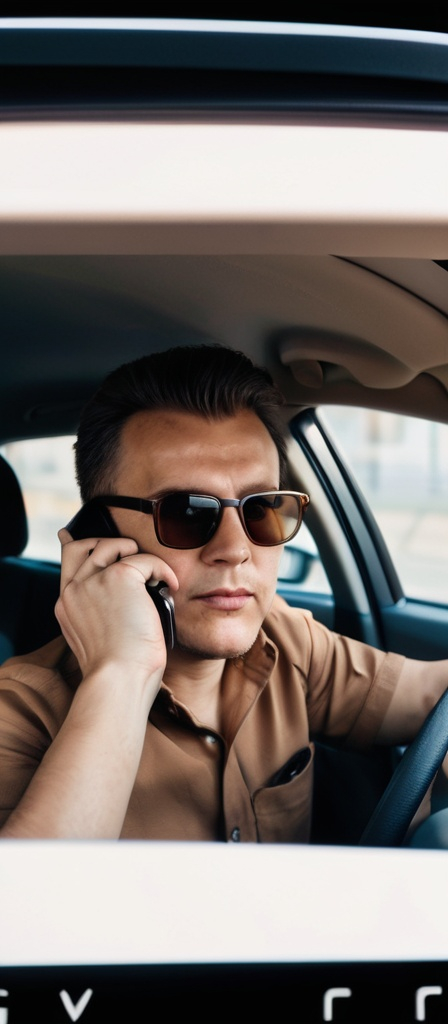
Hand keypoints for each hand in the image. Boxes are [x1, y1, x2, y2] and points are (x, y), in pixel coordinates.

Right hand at [55, 528, 178, 685]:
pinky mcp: (120, 576)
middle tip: (130, 552)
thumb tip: (120, 599)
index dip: (71, 544)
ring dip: (136, 553)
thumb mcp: (95, 639)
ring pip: (113, 544)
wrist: (120, 678)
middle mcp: (75, 589)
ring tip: (153, 575)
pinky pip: (146, 559)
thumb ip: (97, 613)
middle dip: (109, 543)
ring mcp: (94, 580)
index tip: (66, 534)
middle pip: (84, 545)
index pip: (65, 563)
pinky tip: (171, 586)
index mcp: (67, 605)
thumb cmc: (119, 671)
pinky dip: (162, 571)